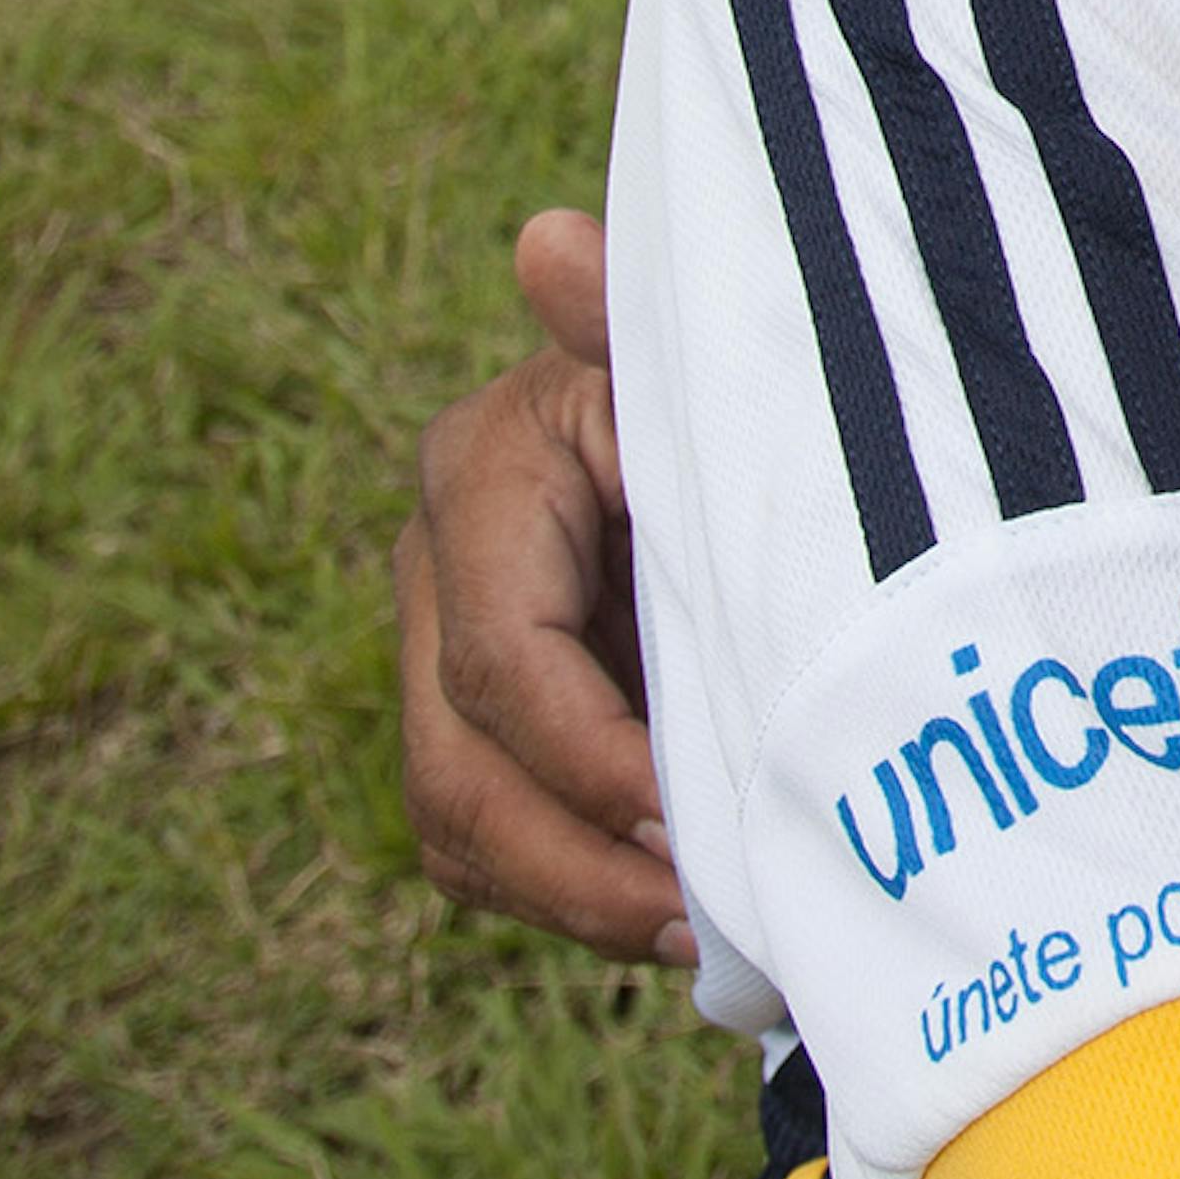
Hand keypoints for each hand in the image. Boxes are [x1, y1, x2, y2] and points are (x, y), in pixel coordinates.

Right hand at [397, 208, 695, 960]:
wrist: (743, 409)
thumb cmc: (738, 378)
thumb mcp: (695, 356)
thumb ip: (626, 320)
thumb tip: (548, 244)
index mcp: (481, 477)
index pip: (506, 661)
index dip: (592, 757)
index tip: (691, 820)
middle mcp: (436, 566)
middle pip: (457, 768)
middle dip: (576, 864)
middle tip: (703, 920)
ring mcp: (443, 647)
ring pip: (456, 822)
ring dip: (572, 897)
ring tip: (699, 935)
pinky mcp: (474, 714)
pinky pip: (480, 839)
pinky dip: (564, 891)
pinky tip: (670, 916)